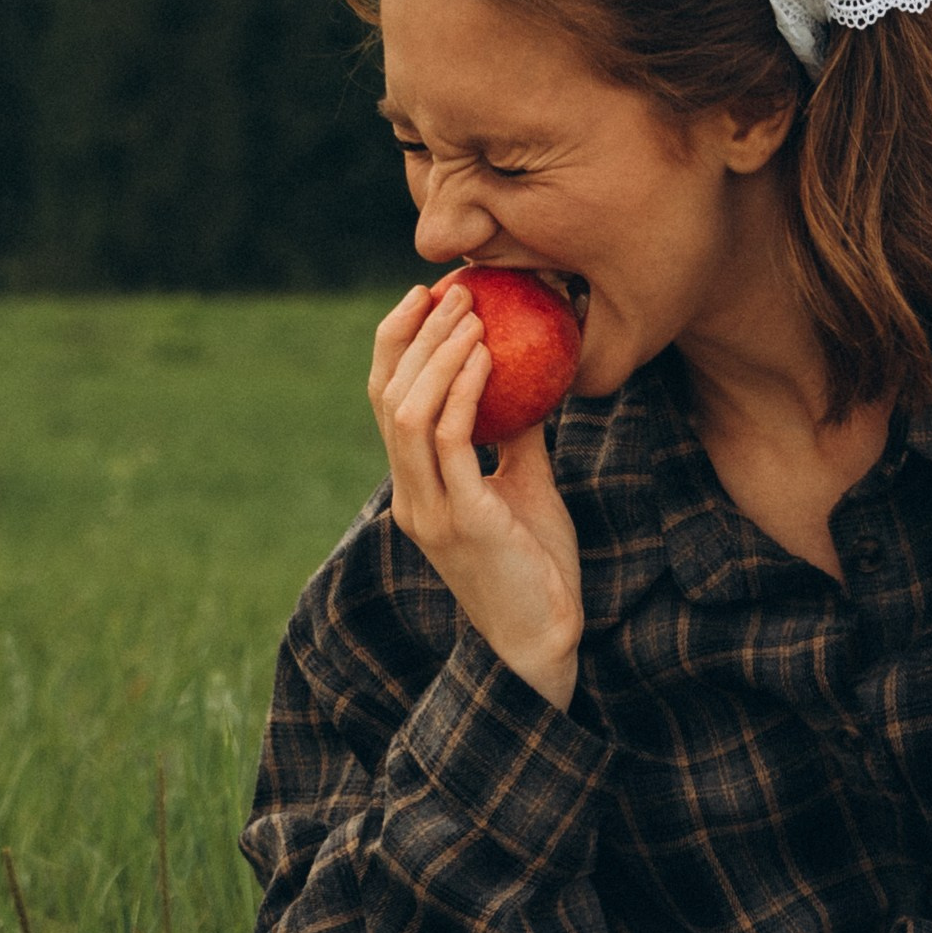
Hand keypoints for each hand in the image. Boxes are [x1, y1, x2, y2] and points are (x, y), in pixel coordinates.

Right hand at [369, 281, 583, 711]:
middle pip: (386, 397)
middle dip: (413, 335)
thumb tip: (530, 379)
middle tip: (451, 291)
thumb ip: (516, 437)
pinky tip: (489, 356)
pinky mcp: (461, 520)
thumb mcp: (526, 486)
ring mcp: (430, 510)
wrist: (546, 640)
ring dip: (438, 354)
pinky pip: (450, 440)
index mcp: (415, 488)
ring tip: (471, 314)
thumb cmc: (538, 568)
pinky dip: (464, 390)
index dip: (396, 344)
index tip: (425, 298)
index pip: (385, 402)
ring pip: (408, 412)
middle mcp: (410, 496)